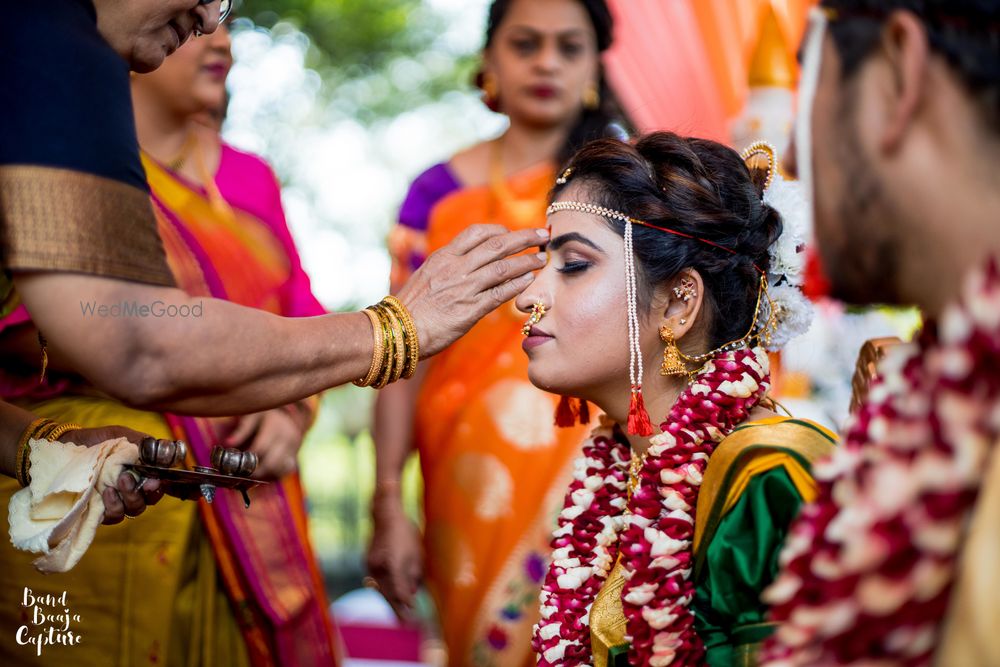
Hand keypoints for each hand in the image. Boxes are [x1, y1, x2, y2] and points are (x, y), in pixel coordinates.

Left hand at [59, 425, 167, 524]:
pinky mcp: (100, 510)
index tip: (153, 481)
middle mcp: (132, 489)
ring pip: (133, 509)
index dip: (159, 487)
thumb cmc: (98, 440)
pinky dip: (113, 507)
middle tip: (127, 479)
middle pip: (147, 501)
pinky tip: (105, 493)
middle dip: (142, 493)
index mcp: (142, 473)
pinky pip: (114, 516)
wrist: (67, 446)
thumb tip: (171, 451)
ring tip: (113, 485)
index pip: (158, 485)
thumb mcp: (123, 436)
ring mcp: (117, 501)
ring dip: (127, 499)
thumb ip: (146, 444)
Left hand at [224, 408, 304, 480]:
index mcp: (276, 426)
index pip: (261, 448)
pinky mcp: (294, 456)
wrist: (286, 416)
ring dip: (266, 474)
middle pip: (272, 462)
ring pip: (280, 469)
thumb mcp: (253, 416)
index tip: (236, 464)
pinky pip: (286, 471)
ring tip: (252, 473)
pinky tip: (264, 473)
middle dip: (256, 471)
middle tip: (243, 473)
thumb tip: (228, 443)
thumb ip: (242, 429)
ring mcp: (294, 448)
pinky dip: (274, 475)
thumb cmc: (265, 415)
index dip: (247, 458)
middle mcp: (288, 438)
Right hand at [366, 496, 422, 621]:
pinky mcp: (367, 563)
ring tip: (400, 613)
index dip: (405, 604)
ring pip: (380, 588)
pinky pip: (377, 581)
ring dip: (390, 600)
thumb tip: (412, 595)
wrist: (385, 515)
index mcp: (393, 563)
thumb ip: (414, 576)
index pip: (399, 591)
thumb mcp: (416, 554)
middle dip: (396, 609)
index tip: (413, 615)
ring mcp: (370, 565)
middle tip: (405, 623)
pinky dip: (385, 589)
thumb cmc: (406, 533)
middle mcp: (378, 567)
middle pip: (387, 594)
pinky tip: (392, 595)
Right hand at [396, 224, 547, 356]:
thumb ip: (446, 268)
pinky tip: (530, 280)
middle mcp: (456, 268)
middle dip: (523, 237)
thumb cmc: (410, 308)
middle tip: (542, 233)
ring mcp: (464, 288)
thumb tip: (464, 265)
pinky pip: (500, 293)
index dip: (499, 230)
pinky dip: (518, 285)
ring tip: (542, 258)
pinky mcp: (470, 310)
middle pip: (497, 245)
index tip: (511, 231)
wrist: (397, 331)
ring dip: (526, 261)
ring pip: (503, 267)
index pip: (476, 233)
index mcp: (443, 257)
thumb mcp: (425, 277)